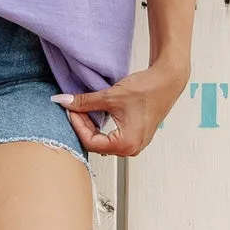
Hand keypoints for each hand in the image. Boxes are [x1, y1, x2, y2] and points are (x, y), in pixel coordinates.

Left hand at [52, 57, 190, 157]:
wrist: (167, 80)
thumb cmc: (146, 89)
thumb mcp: (110, 96)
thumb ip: (84, 102)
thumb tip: (62, 102)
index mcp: (126, 144)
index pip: (90, 142)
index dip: (77, 125)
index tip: (70, 110)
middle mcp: (132, 149)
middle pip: (96, 143)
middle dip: (83, 126)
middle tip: (75, 108)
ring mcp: (135, 144)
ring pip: (103, 141)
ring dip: (92, 126)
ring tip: (84, 109)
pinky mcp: (136, 136)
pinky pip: (112, 137)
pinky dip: (102, 127)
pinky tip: (96, 113)